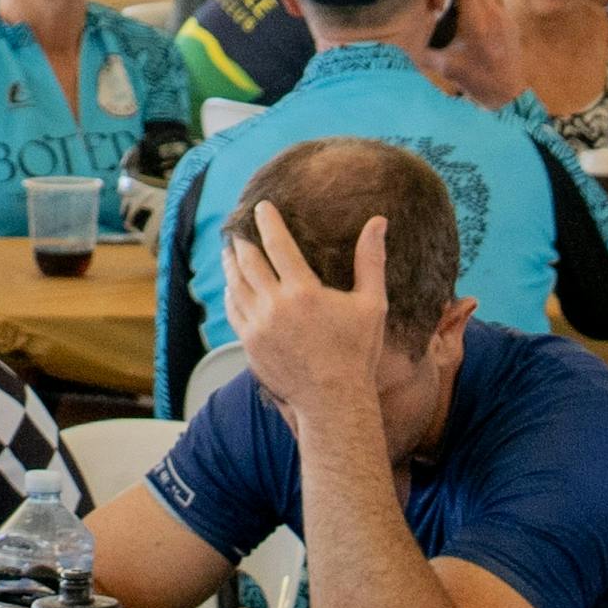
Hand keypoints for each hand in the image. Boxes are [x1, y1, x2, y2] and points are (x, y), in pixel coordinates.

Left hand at [214, 194, 393, 438]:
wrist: (333, 400)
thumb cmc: (356, 352)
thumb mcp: (372, 304)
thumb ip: (371, 260)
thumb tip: (378, 222)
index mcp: (303, 292)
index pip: (278, 244)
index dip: (267, 222)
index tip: (261, 207)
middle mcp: (274, 306)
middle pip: (248, 261)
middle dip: (242, 241)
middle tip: (239, 227)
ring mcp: (257, 326)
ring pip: (234, 285)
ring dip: (231, 264)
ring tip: (230, 251)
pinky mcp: (249, 344)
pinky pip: (232, 311)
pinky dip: (230, 294)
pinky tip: (231, 287)